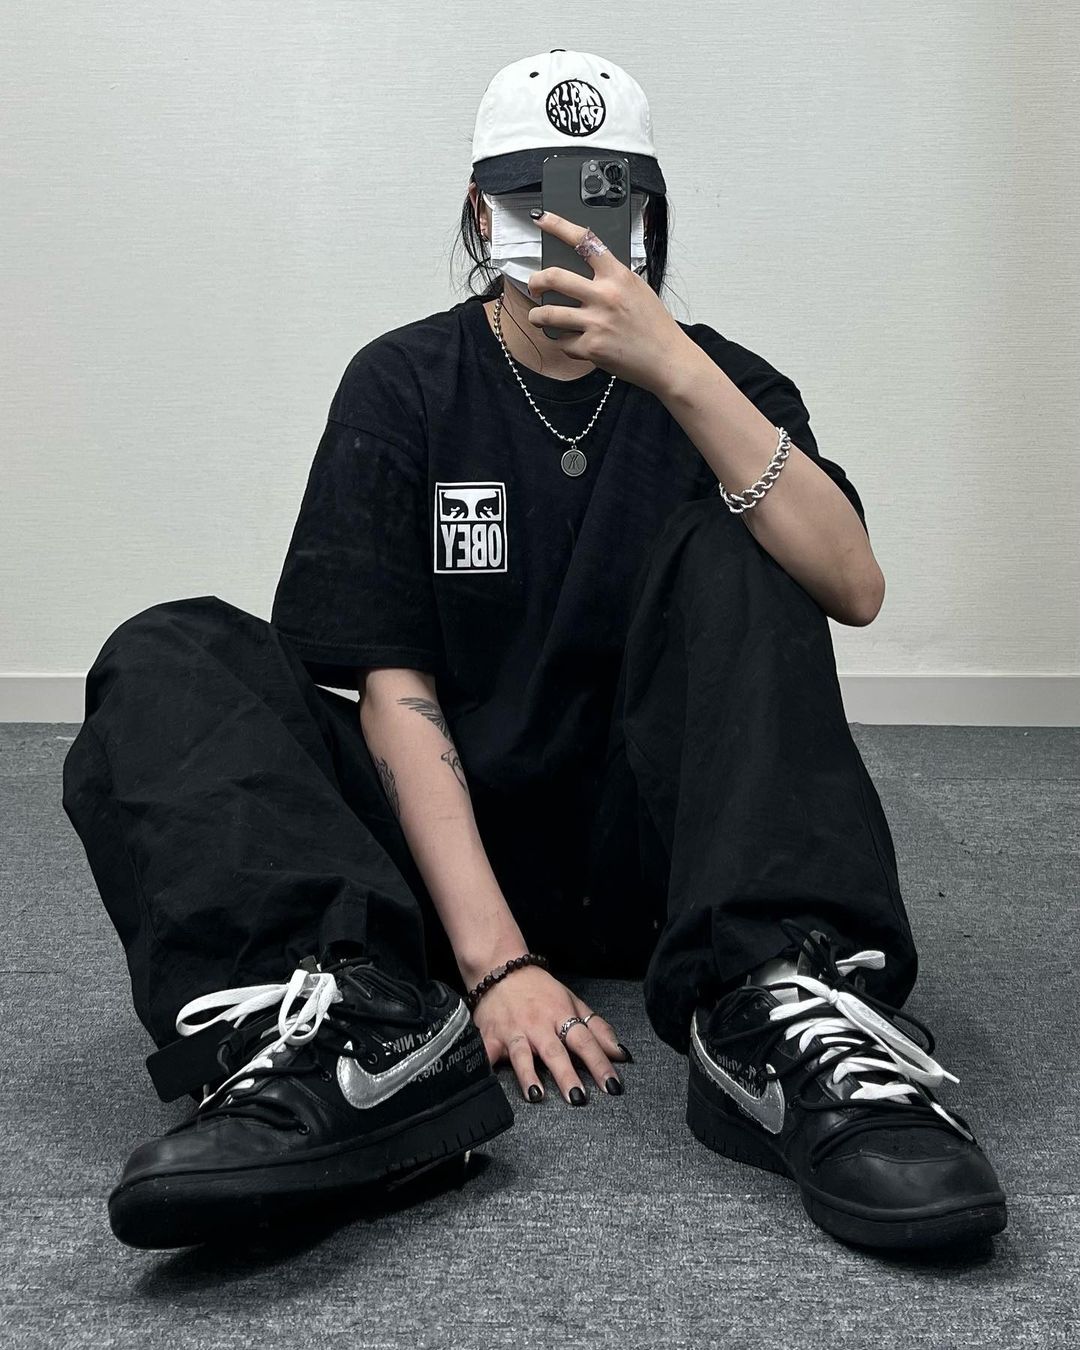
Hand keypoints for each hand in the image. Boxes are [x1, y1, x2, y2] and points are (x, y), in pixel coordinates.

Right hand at [470, 964, 630, 1104]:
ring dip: (528, 1075)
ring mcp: (513, 1031)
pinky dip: (486, 1065)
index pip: (585, 1041)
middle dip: (567, 1075)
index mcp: (561, 1015)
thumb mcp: (572, 1002)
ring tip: (536, 1095)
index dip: (600, 1064)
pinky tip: (488, 1082)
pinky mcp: (490, 1036)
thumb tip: (621, 1053)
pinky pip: (487, 1053)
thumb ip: (597, 1028)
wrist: (500, 968)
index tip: (613, 1086)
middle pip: (555, 1051)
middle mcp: (538, 1024)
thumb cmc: (540, 989)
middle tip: (578, 1098)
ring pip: (521, 1054)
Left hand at [525, 208, 692, 395]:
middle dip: (536, 281)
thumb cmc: (654, 326)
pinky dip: (564, 343)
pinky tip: (571, 343)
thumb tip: (586, 272)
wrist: (667, 359)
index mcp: (618, 276)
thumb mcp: (638, 289)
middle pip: (554, 278)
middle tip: (534, 286)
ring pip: (548, 314)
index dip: (558, 226)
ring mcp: (596, 323)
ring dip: (538, 315)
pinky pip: (563, 343)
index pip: (584, 242)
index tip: (541, 219)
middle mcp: (605, 296)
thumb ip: (612, 279)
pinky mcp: (591, 348)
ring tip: (539, 316)